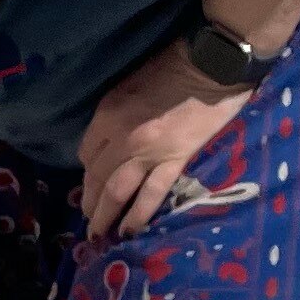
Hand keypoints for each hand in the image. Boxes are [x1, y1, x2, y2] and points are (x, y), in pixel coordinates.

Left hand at [75, 44, 254, 240]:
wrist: (213, 65)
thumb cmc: (173, 66)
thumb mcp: (129, 85)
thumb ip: (114, 115)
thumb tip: (108, 141)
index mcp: (108, 115)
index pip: (86, 152)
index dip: (87, 169)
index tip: (92, 179)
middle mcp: (122, 137)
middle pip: (96, 177)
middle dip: (89, 200)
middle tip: (88, 217)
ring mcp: (148, 153)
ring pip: (116, 192)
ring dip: (104, 215)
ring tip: (100, 233)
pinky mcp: (175, 162)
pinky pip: (151, 195)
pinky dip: (137, 216)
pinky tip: (129, 232)